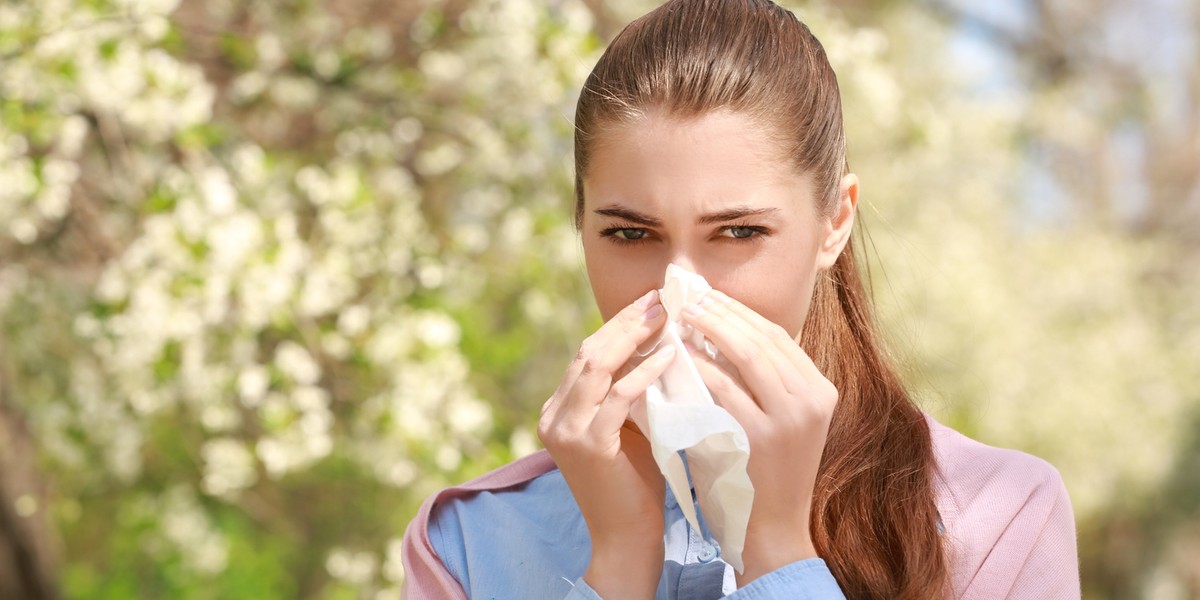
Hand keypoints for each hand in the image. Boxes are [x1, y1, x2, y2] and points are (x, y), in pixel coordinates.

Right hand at [538, 289, 674, 598]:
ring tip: (665, 316)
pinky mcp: (587, 445)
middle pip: (589, 351)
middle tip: (661, 298)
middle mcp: (554, 416)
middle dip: (626, 321)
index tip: (653, 301)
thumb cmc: (638, 485)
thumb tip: (663, 344)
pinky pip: (616, 398)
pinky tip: (668, 358)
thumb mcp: (631, 427)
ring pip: (596, 366)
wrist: (627, 539)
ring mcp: (565, 430)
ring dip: (633, 337)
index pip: (588, 353)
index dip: (619, 323)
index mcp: (559, 410)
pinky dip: (642, 374)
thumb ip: (633, 392)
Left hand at [680, 289, 836, 585]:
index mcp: (820, 391)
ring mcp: (787, 419)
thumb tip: (726, 326)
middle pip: (762, 338)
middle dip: (722, 311)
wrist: (772, 530)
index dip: (741, 311)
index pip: (778, 335)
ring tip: (680, 315)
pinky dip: (699, 365)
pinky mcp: (757, 436)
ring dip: (709, 329)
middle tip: (687, 296)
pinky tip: (678, 353)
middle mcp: (811, 400)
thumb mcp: (783, 420)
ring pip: (745, 355)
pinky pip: (722, 388)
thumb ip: (766, 379)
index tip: (709, 295)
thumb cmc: (767, 472)